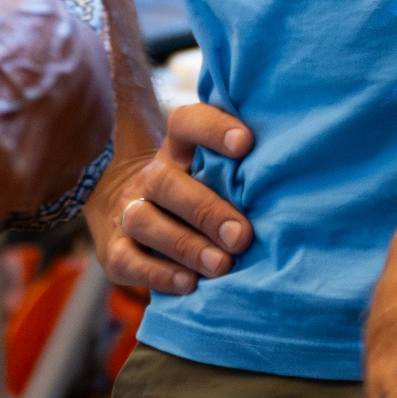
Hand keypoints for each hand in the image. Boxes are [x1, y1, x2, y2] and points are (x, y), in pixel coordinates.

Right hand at [86, 99, 252, 293]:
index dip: (213, 128)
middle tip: (242, 235)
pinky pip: (131, 262)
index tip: (247, 143)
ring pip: (146, 222)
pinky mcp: (116, 251)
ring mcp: (127, 213)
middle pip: (167, 182)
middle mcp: (148, 177)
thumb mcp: (206, 161)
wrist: (120, 208)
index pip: (186, 123)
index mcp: (174, 148)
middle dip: (206, 209)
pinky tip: (190, 284)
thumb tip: (280, 112)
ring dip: (186, 245)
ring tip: (222, 265)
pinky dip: (160, 274)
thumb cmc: (188, 184)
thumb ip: (233, 144)